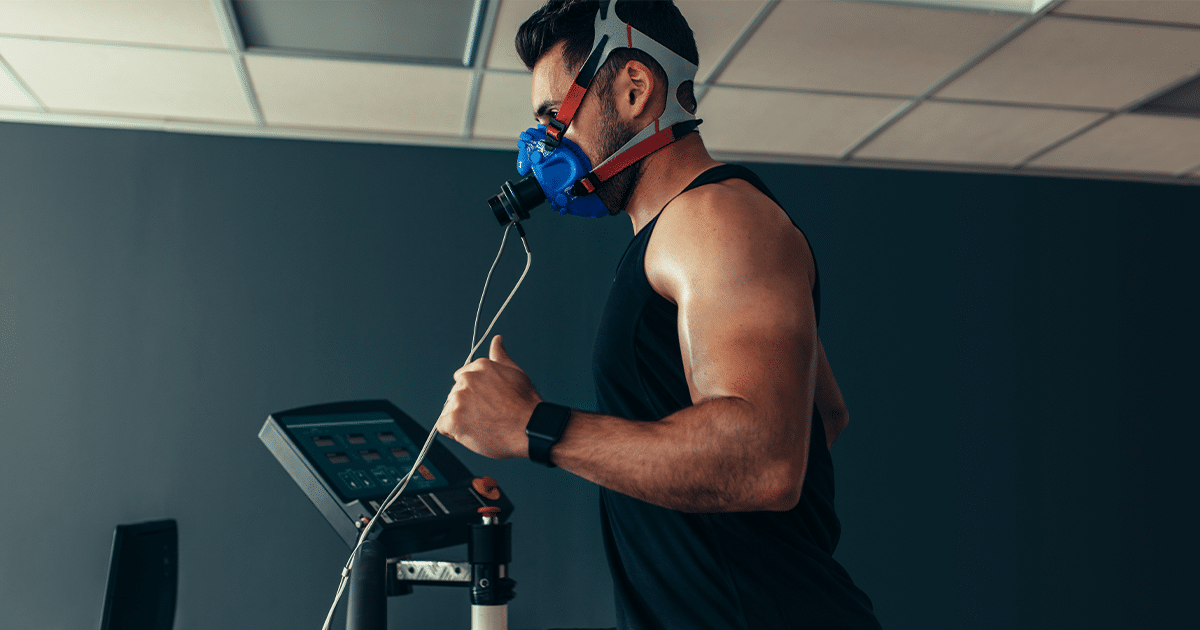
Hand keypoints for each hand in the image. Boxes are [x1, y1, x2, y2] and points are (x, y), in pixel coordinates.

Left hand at [437, 335, 541, 458]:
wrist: (528, 429)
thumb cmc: (525, 404)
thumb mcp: (515, 372)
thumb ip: (500, 355)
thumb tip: (496, 340)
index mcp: (479, 367)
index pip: (462, 377)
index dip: (473, 393)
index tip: (485, 401)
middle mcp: (467, 379)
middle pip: (454, 394)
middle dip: (466, 405)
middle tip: (486, 415)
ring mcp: (458, 399)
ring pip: (449, 410)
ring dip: (460, 418)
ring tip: (483, 424)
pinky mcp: (453, 420)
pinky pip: (443, 426)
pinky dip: (454, 432)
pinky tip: (472, 432)